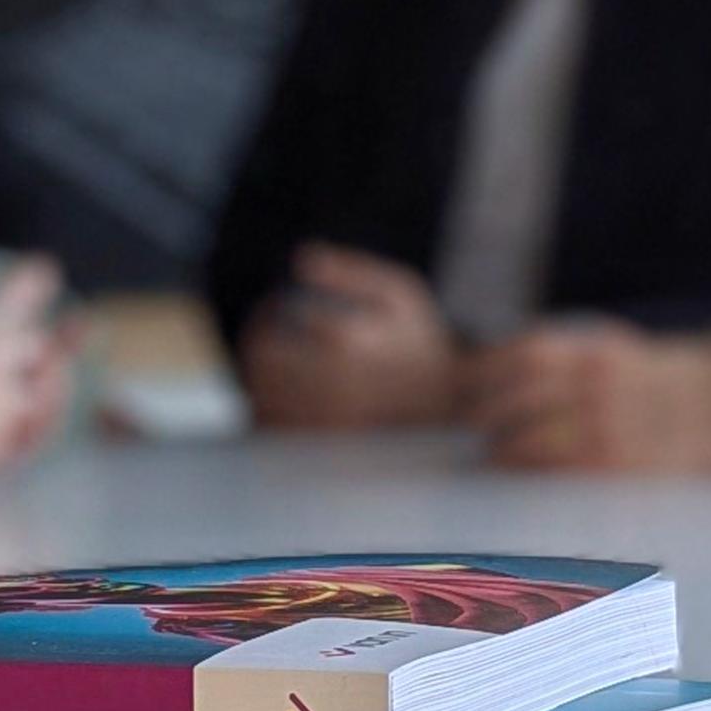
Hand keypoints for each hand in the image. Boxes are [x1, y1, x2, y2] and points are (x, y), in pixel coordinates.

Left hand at [240, 244, 460, 430]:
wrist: (455, 405)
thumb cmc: (420, 341)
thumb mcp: (398, 292)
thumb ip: (350, 271)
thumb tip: (301, 258)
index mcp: (347, 343)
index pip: (272, 324)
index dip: (266, 311)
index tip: (274, 305)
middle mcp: (333, 387)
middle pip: (260, 363)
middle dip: (255, 340)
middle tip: (266, 330)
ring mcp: (328, 424)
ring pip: (261, 397)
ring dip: (257, 375)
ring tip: (273, 360)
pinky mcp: (328, 451)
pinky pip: (276, 432)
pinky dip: (269, 411)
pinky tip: (283, 395)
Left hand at [463, 324, 710, 471]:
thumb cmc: (678, 382)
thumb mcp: (627, 350)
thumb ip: (577, 354)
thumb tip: (518, 361)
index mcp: (599, 350)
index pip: (523, 353)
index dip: (488, 369)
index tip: (471, 383)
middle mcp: (598, 382)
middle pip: (515, 394)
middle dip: (483, 411)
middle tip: (470, 424)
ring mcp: (608, 423)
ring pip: (528, 435)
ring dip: (499, 446)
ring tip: (491, 454)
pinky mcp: (620, 463)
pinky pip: (558, 468)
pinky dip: (530, 471)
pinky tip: (518, 474)